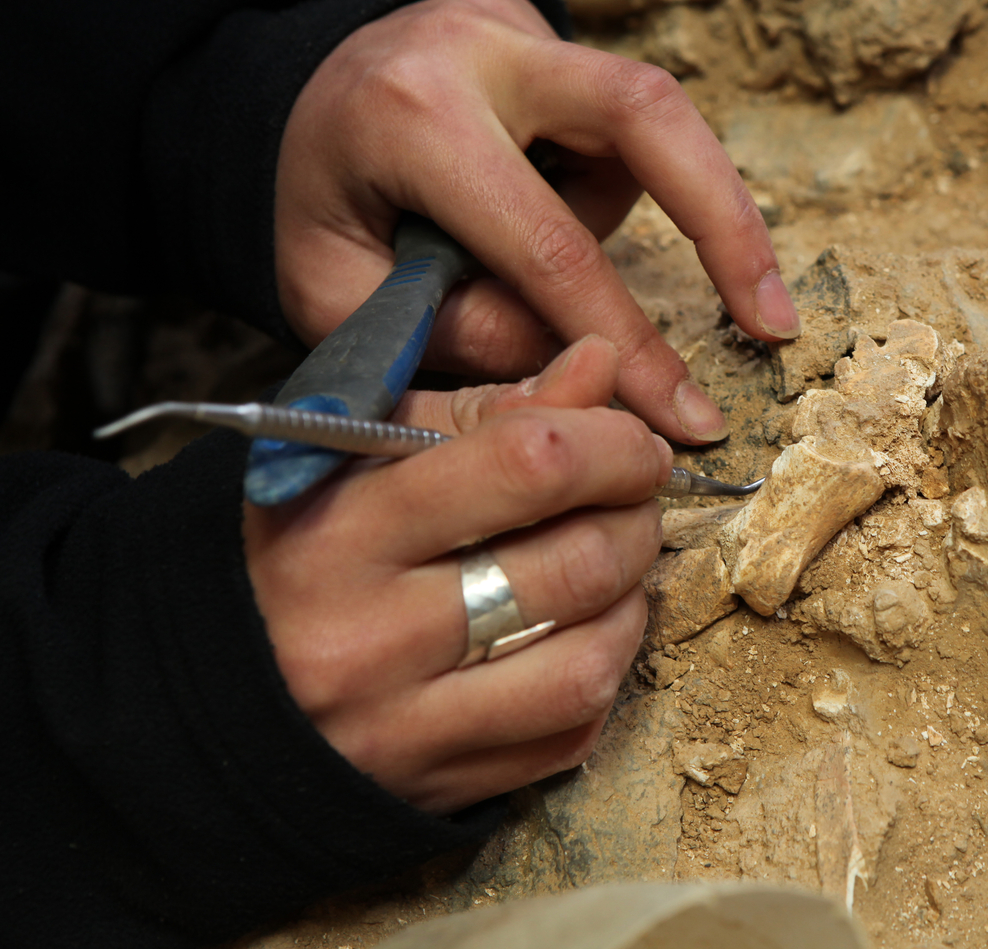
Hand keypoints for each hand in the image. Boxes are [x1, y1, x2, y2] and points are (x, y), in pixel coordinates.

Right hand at [243, 336, 667, 812]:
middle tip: (632, 499)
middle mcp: (368, 635)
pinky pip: (569, 733)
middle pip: (573, 565)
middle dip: (634, 518)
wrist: (189, 694)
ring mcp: (404, 725)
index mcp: (337, 528)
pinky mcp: (436, 786)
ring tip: (614, 562)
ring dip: (632, 600)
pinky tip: (584, 630)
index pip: (526, 464)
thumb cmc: (288, 549)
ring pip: (587, 662)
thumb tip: (599, 366)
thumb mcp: (353, 452)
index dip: (610, 442)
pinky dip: (603, 672)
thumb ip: (482, 409)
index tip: (629, 440)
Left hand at [275, 0, 801, 444]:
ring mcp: (525, 26)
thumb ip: (452, 338)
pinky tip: (552, 204)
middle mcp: (482, 48)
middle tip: (776, 321)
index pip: (550, 246)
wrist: (287, 101)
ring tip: (569, 254)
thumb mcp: (339, 295)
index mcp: (412, 118)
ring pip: (649, 123)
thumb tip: (574, 367)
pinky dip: (618, 186)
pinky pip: (622, 124)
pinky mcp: (553, 32)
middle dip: (728, 226)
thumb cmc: (316, 205)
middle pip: (650, 117)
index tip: (685, 417)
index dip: (630, 345)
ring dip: (653, 209)